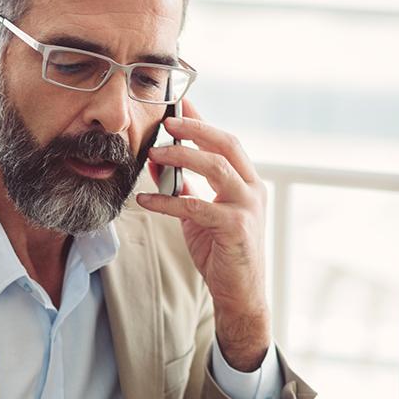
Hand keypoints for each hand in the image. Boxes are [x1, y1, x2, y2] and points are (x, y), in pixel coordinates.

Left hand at [136, 100, 271, 370]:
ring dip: (183, 156)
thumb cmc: (220, 252)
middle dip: (196, 129)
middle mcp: (252, 189)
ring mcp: (247, 208)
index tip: (179, 104)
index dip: (202, 121)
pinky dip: (168, 201)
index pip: (226, 141)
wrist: (239, 294)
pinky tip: (146, 199)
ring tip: (155, 152)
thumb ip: (183, 187)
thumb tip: (157, 161)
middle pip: (227, 145)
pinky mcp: (236, 228)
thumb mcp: (198, 214)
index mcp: (246, 182)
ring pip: (216, 168)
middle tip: (167, 122)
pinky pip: (196, 206)